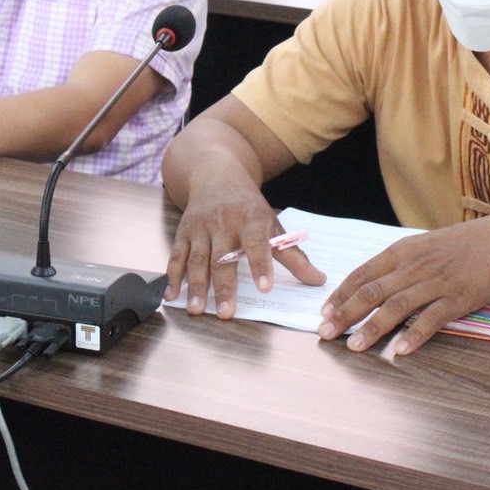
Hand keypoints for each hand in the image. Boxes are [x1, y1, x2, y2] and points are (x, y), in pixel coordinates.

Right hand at [164, 177, 325, 319]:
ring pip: (197, 260)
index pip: (256, 244)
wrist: (216, 176)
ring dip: (196, 286)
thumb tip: (319, 280)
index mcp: (251, 219)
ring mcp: (201, 227)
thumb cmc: (249, 207)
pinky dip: (172, 276)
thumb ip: (293, 256)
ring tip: (196, 310)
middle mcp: (224, 223)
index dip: (260, 265)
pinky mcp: (183, 232)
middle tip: (226, 314)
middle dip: (224, 287)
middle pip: (223, 258)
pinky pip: (177, 256)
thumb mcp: (273, 225)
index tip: (264, 288)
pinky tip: (171, 296)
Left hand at [318, 213, 489, 355]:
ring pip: (397, 307)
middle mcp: (414, 266)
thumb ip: (396, 263)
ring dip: (373, 328)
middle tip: (326, 333)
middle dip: (346, 314)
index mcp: (402, 251)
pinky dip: (415, 335)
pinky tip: (400, 350)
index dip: (341, 295)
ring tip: (355, 347)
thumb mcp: (420, 245)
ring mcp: (435, 283)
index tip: (325, 312)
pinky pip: (432, 319)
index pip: (363, 274)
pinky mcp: (457, 299)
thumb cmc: (458, 244)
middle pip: (373, 291)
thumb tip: (368, 282)